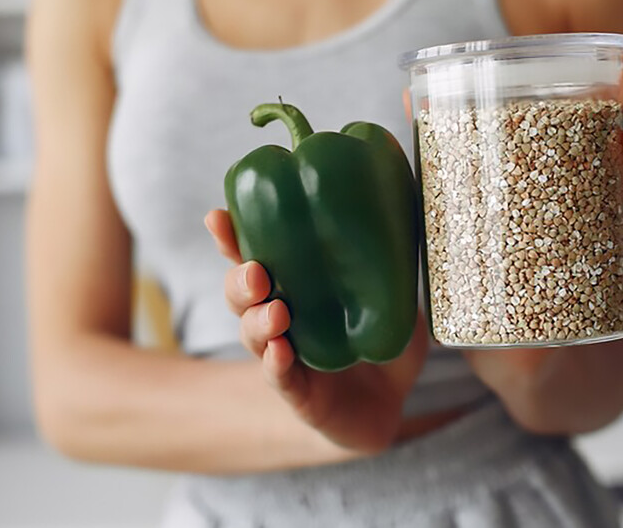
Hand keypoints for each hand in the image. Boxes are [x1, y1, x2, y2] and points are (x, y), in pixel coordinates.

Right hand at [204, 210, 428, 453]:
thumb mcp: (396, 301)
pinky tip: (279, 352)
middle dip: (240, 280)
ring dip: (258, 321)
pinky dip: (275, 364)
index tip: (217, 218)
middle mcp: (281, 319)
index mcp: (296, 289)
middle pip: (241, 295)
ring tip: (276, 311)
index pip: (255, 258)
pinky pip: (278, 377)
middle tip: (256, 272)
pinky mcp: (297, 393)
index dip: (232, 239)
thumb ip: (395, 272)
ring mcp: (285, 356)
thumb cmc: (384, 344)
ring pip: (253, 335)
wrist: (391, 405)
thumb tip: (405, 225)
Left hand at [461, 48, 622, 425]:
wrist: (522, 357)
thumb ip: (441, 160)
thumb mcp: (458, 215)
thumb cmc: (492, 275)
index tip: (622, 53)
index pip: (594, 115)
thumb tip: (405, 95)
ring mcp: (605, 229)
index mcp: (563, 167)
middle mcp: (592, 190)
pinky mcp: (609, 272)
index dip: (614, 81)